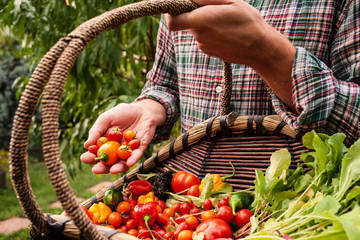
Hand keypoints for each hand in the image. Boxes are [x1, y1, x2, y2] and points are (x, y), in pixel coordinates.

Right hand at [80, 99, 165, 173]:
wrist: (142, 109)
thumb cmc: (122, 113)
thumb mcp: (106, 119)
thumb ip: (96, 130)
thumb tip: (86, 145)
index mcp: (106, 143)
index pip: (96, 153)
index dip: (90, 157)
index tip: (84, 158)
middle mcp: (116, 150)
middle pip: (108, 162)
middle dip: (102, 167)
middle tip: (96, 170)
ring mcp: (128, 151)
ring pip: (122, 163)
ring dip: (117, 168)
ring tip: (113, 170)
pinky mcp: (140, 148)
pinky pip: (136, 155)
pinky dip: (133, 160)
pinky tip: (129, 163)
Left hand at [166, 0, 296, 110]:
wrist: (260, 49)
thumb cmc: (248, 21)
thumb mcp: (231, 1)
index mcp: (203, 20)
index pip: (172, 22)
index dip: (170, 14)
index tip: (178, 6)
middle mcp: (200, 35)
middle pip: (186, 21)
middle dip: (194, 12)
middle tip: (214, 8)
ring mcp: (204, 45)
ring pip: (196, 29)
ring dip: (204, 22)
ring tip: (224, 20)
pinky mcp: (209, 51)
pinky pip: (203, 37)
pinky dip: (210, 32)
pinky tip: (225, 31)